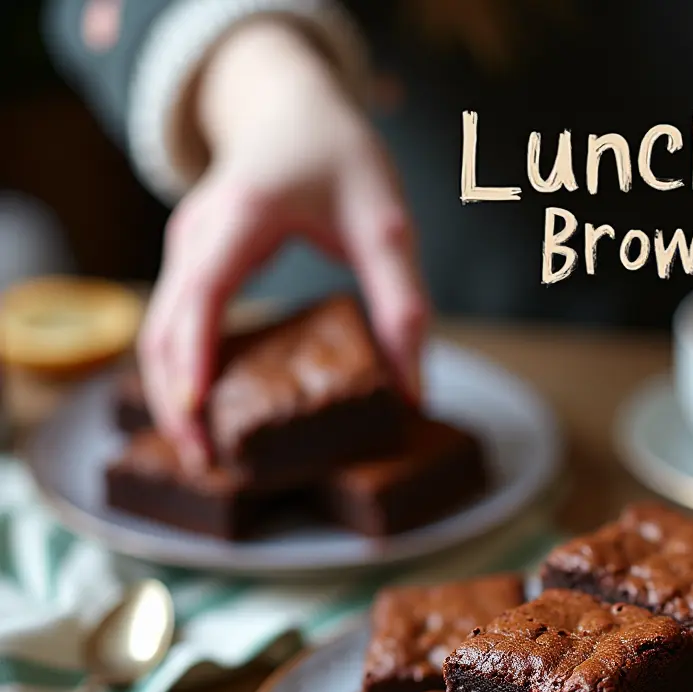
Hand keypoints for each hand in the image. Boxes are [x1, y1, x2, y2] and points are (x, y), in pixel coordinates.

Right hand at [139, 19, 427, 468]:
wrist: (292, 107)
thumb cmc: (340, 156)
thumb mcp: (387, 225)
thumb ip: (403, 305)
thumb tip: (414, 393)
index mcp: (241, 215)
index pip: (204, 292)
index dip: (196, 356)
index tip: (198, 414)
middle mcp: (198, 233)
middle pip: (166, 326)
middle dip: (177, 400)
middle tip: (204, 464)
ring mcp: (186, 248)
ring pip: (159, 331)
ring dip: (171, 393)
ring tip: (201, 454)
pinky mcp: (191, 263)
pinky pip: (172, 324)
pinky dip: (180, 371)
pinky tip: (204, 412)